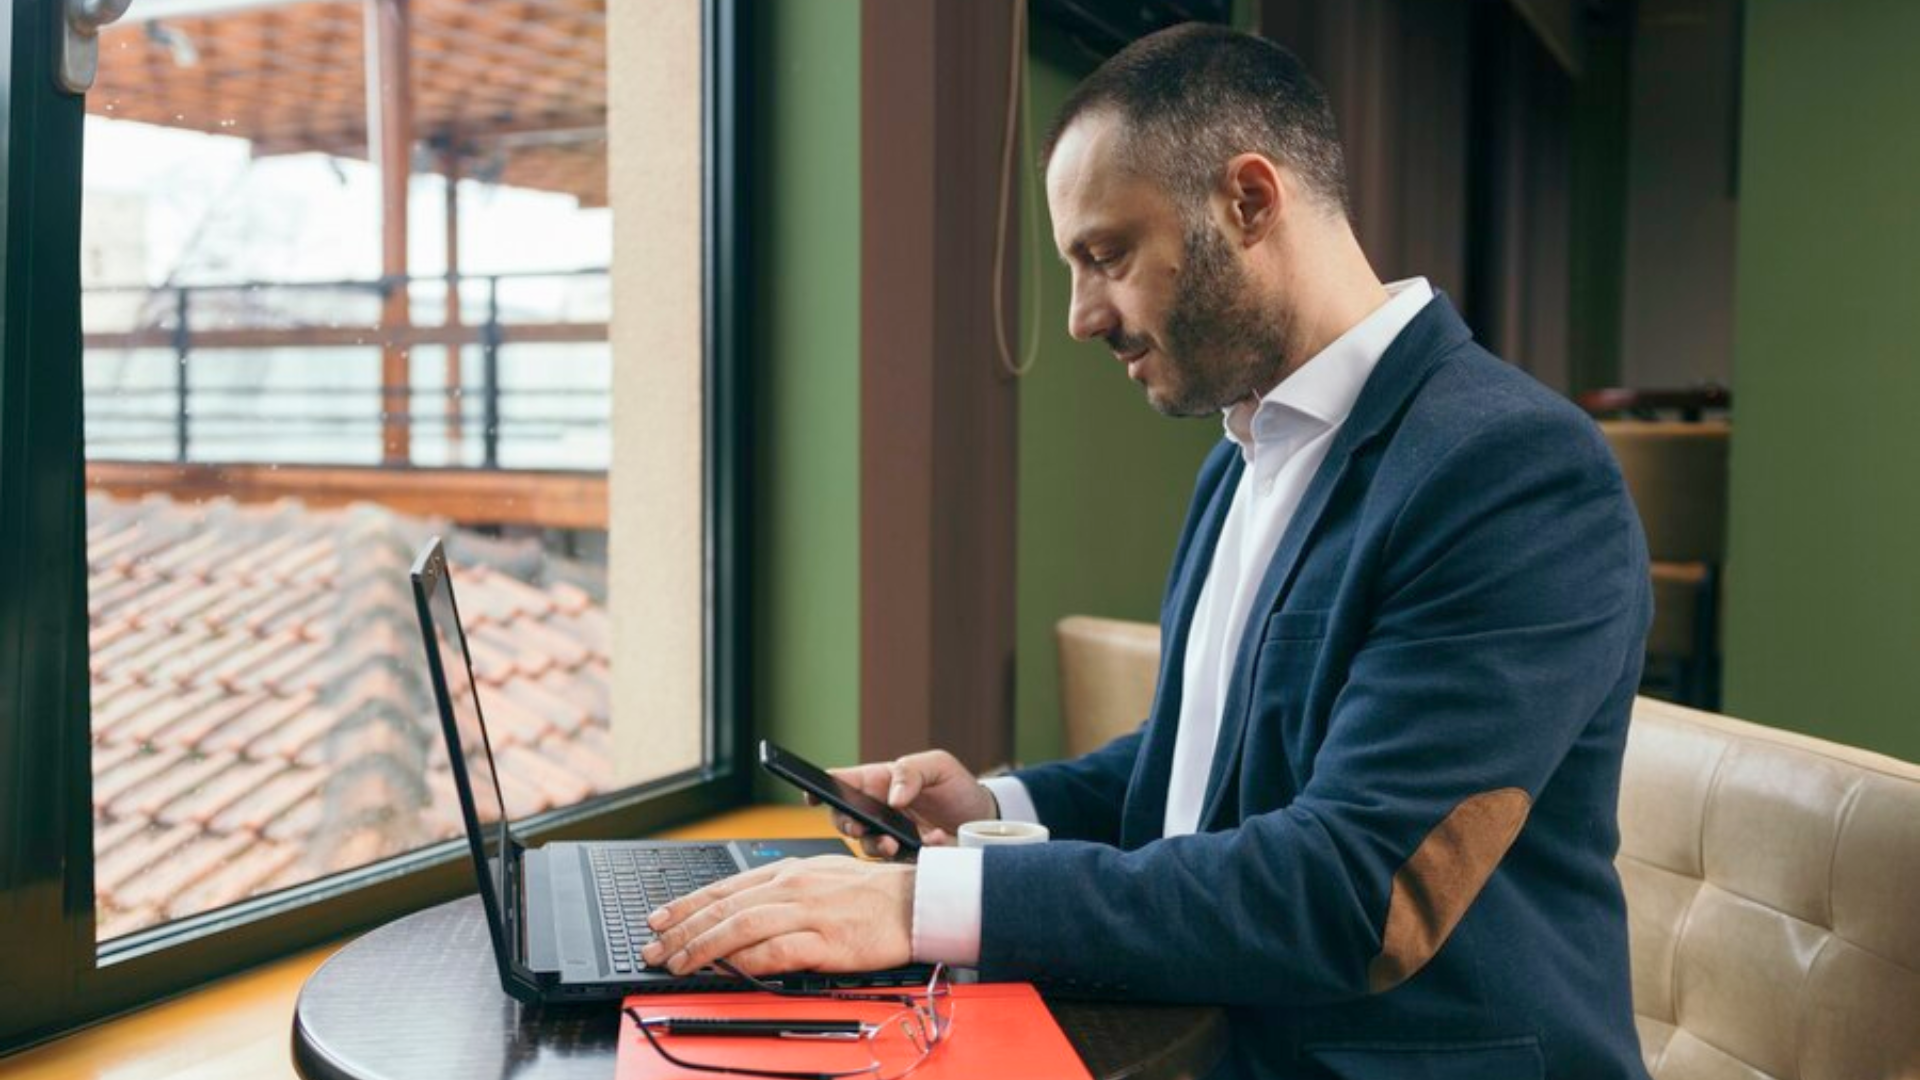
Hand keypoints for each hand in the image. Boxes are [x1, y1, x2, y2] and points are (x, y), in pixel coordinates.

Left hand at [639, 856, 913, 976]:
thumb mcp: (819, 877)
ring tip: (678, 962)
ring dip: (703, 947)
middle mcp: (791, 887)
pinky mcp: (826, 940)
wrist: (915, 901)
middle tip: (653, 947)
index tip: (657, 918)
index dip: (686, 905)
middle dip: (682, 929)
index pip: (724, 888)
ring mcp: (808, 912)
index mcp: (787, 872)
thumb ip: (781, 893)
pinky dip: (747, 961)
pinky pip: (776, 951)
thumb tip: (743, 912)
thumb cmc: (870, 894)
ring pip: (741, 927)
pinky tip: (726, 970)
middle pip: (724, 908)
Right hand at [818, 750, 997, 857]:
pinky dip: (914, 853)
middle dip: (845, 824)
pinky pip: (898, 862)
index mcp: (877, 782)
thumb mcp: (937, 766)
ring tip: (895, 842)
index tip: (811, 795)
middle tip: (858, 827)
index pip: (840, 783)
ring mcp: (889, 836)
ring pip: (867, 846)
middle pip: (843, 819)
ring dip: (876, 845)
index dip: (818, 788)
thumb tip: (892, 797)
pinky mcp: (906, 858)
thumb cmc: (955, 786)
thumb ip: (911, 773)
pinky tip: (936, 841)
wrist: (984, 817)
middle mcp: (877, 811)